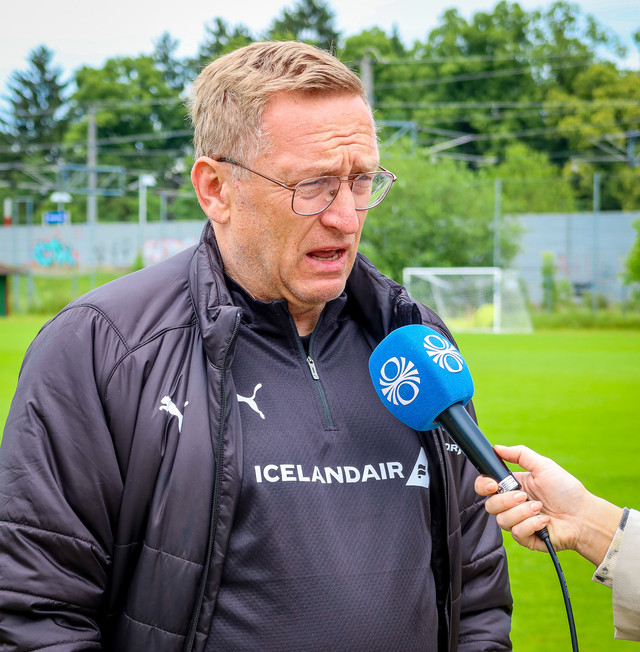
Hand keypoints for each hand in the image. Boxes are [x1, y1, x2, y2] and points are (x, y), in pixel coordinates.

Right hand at [475, 445, 621, 564]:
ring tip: (539, 508)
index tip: (494, 485)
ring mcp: (518, 522)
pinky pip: (516, 533)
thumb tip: (496, 447)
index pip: (485, 487)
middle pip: (489, 505)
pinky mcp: (526, 538)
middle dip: (506, 500)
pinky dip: (531, 525)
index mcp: (512, 487)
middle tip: (524, 496)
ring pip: (502, 520)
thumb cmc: (566, 490)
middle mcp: (512, 505)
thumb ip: (519, 454)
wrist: (584, 516)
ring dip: (521, 513)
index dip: (483, 486)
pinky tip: (544, 521)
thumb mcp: (543, 466)